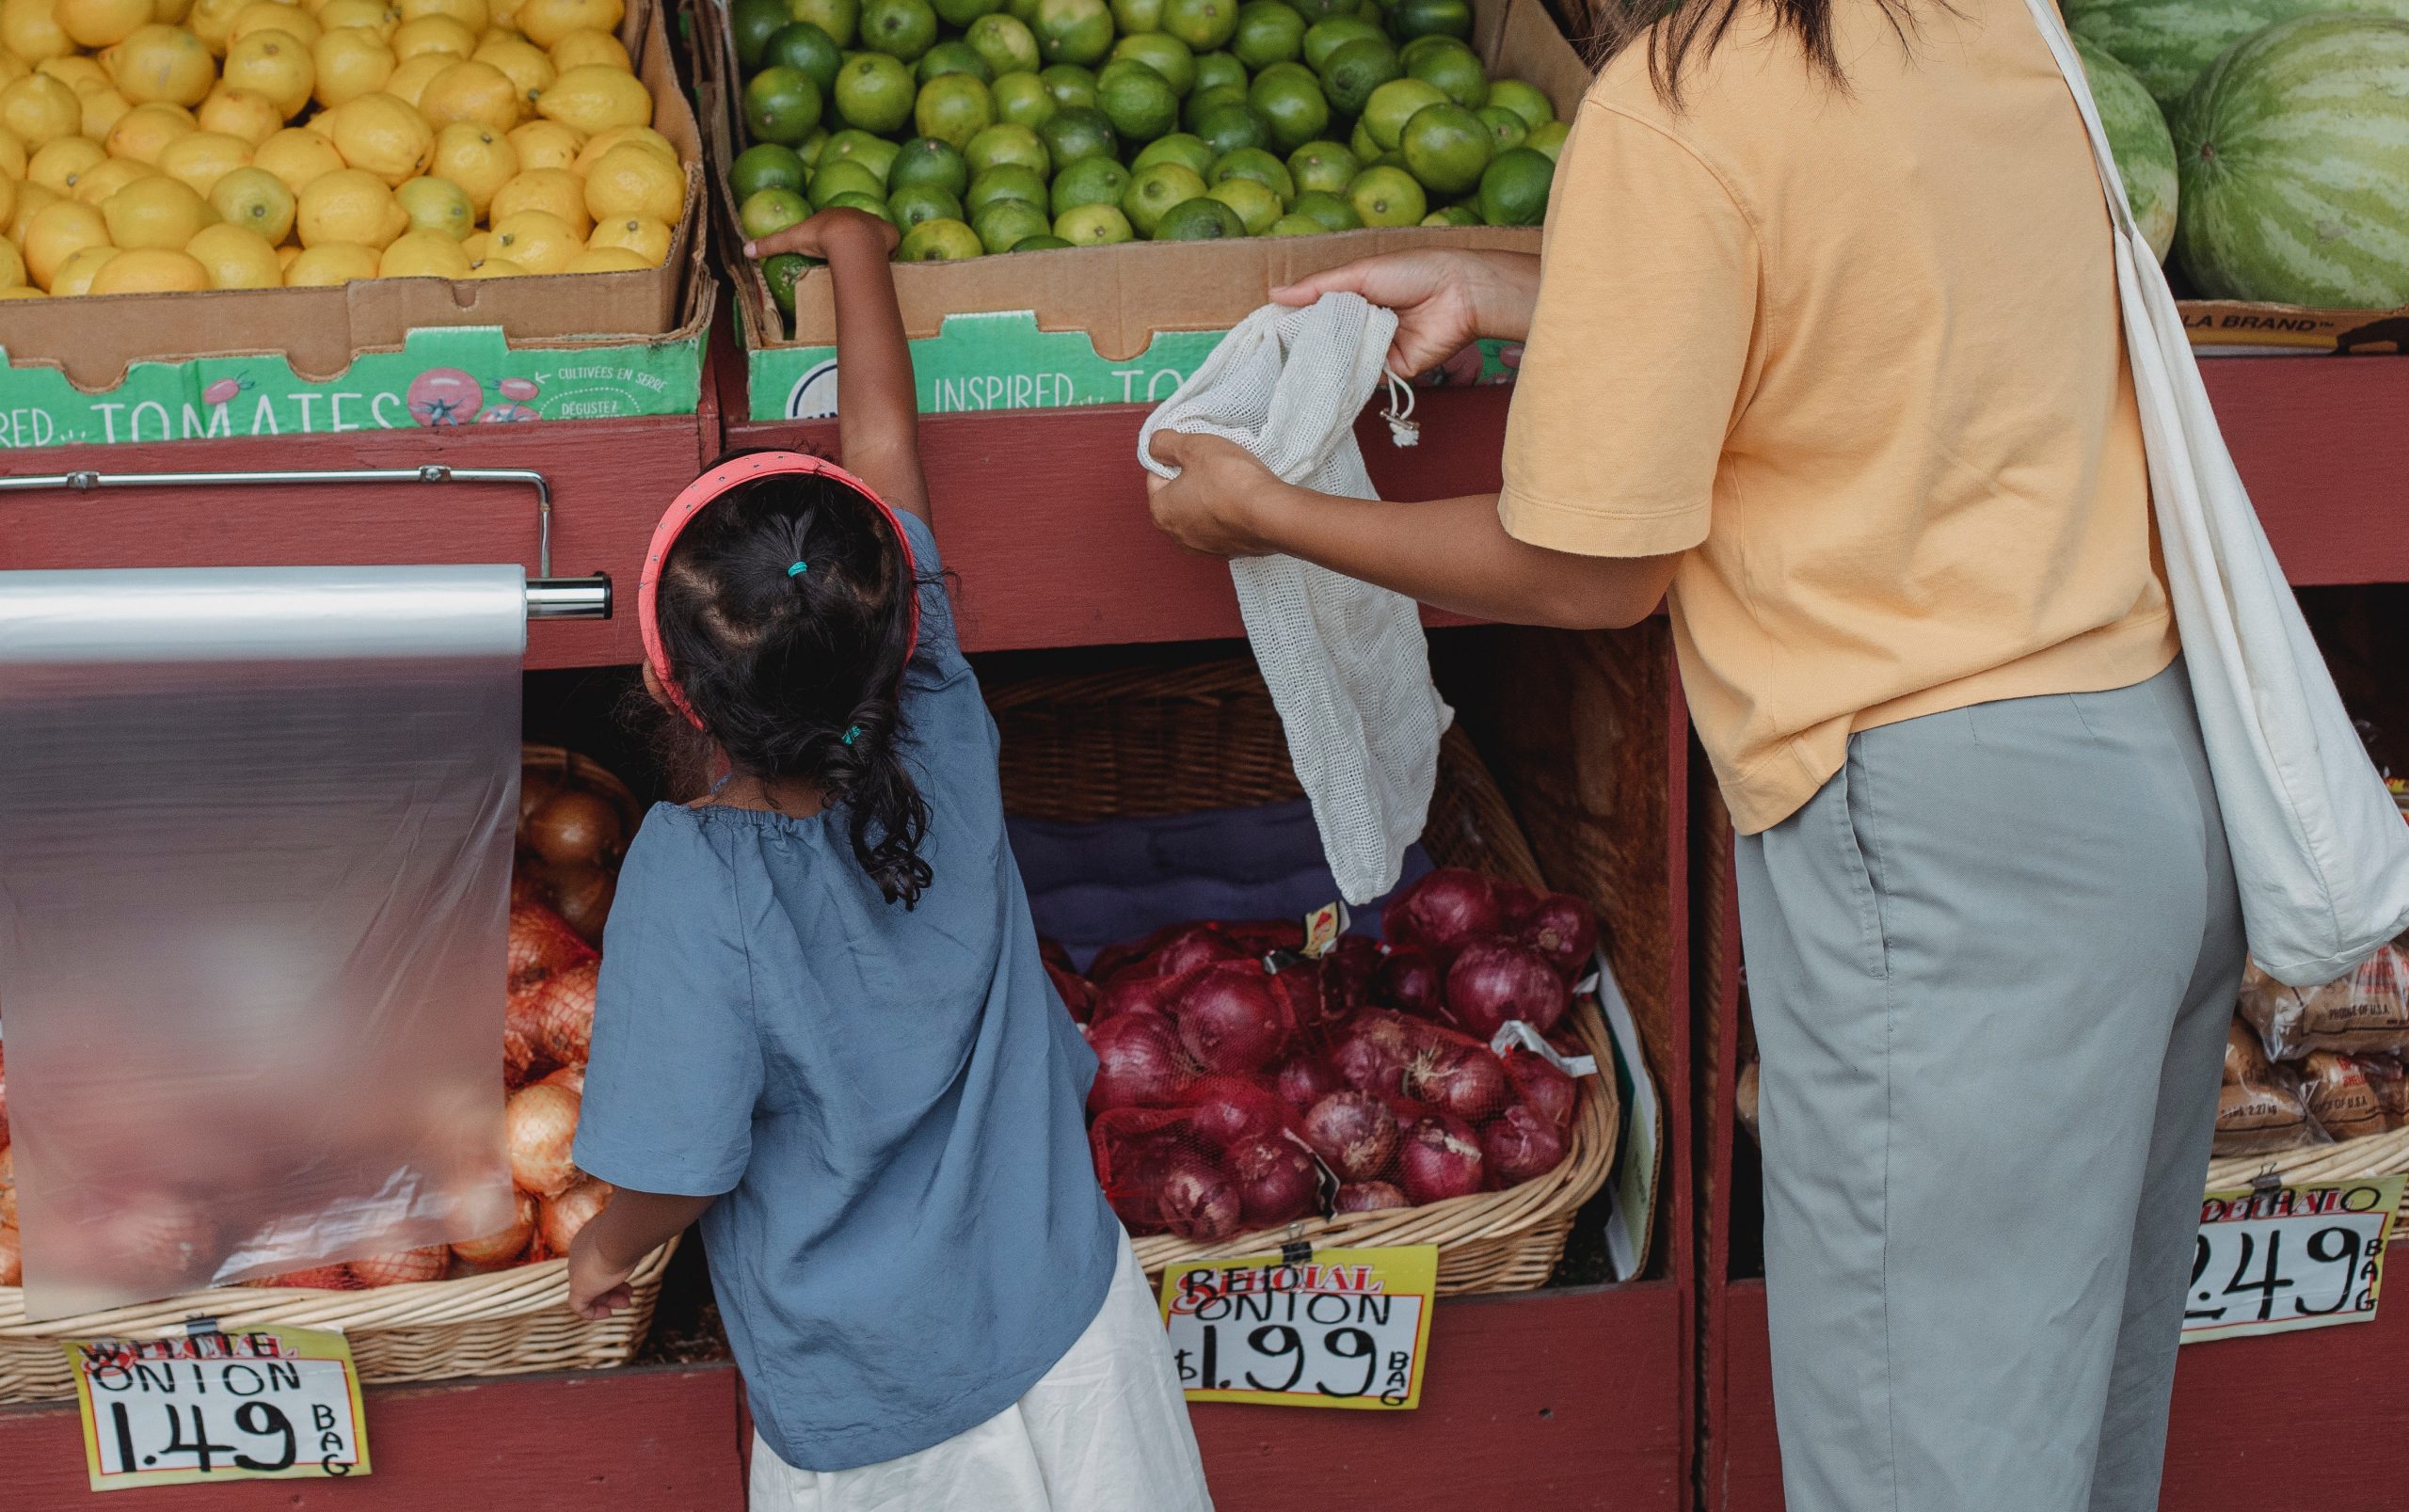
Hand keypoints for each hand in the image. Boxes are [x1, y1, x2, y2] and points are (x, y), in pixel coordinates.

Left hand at [566, 1225, 635, 1319]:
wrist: (619, 1237)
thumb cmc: (627, 1234)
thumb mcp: (627, 1237)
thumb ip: (627, 1240)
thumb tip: (641, 1237)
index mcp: (587, 1240)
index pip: (596, 1261)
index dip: (612, 1273)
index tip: (628, 1280)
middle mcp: (578, 1254)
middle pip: (594, 1276)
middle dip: (613, 1288)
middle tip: (630, 1295)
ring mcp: (576, 1272)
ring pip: (589, 1291)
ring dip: (609, 1299)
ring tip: (626, 1304)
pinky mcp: (578, 1288)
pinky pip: (580, 1306)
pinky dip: (593, 1313)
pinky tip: (608, 1313)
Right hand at [744, 206, 899, 262]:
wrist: (850, 237)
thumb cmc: (819, 237)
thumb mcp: (791, 240)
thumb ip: (770, 244)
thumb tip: (745, 251)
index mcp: (834, 216)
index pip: (832, 225)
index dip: (832, 236)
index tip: (830, 248)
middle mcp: (856, 215)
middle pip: (855, 228)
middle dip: (854, 240)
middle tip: (851, 258)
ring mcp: (874, 223)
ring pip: (875, 235)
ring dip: (873, 247)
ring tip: (869, 262)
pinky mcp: (890, 234)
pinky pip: (891, 243)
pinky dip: (888, 252)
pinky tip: (885, 262)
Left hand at [1146, 431, 1290, 558]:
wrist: (1271, 513)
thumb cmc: (1230, 479)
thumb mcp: (1193, 447)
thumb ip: (1165, 443)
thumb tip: (1155, 445)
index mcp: (1160, 511)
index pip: (1156, 475)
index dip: (1175, 458)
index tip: (1195, 452)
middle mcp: (1176, 535)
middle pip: (1177, 495)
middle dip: (1192, 478)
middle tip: (1213, 464)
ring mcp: (1203, 547)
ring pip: (1199, 511)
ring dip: (1209, 496)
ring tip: (1230, 481)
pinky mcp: (1227, 551)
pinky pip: (1220, 525)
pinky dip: (1226, 513)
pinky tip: (1240, 500)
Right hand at [1272, 250, 1539, 379]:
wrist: (1459, 294)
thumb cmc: (1413, 273)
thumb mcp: (1360, 273)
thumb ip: (1318, 287)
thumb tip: (1274, 294)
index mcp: (1353, 298)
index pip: (1316, 314)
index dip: (1294, 322)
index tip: (1266, 332)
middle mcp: (1362, 326)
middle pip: (1326, 341)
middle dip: (1307, 347)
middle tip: (1274, 356)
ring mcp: (1375, 350)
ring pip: (1342, 362)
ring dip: (1327, 362)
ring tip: (1294, 369)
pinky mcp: (1391, 372)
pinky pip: (1364, 378)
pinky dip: (1350, 377)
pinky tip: (1327, 378)